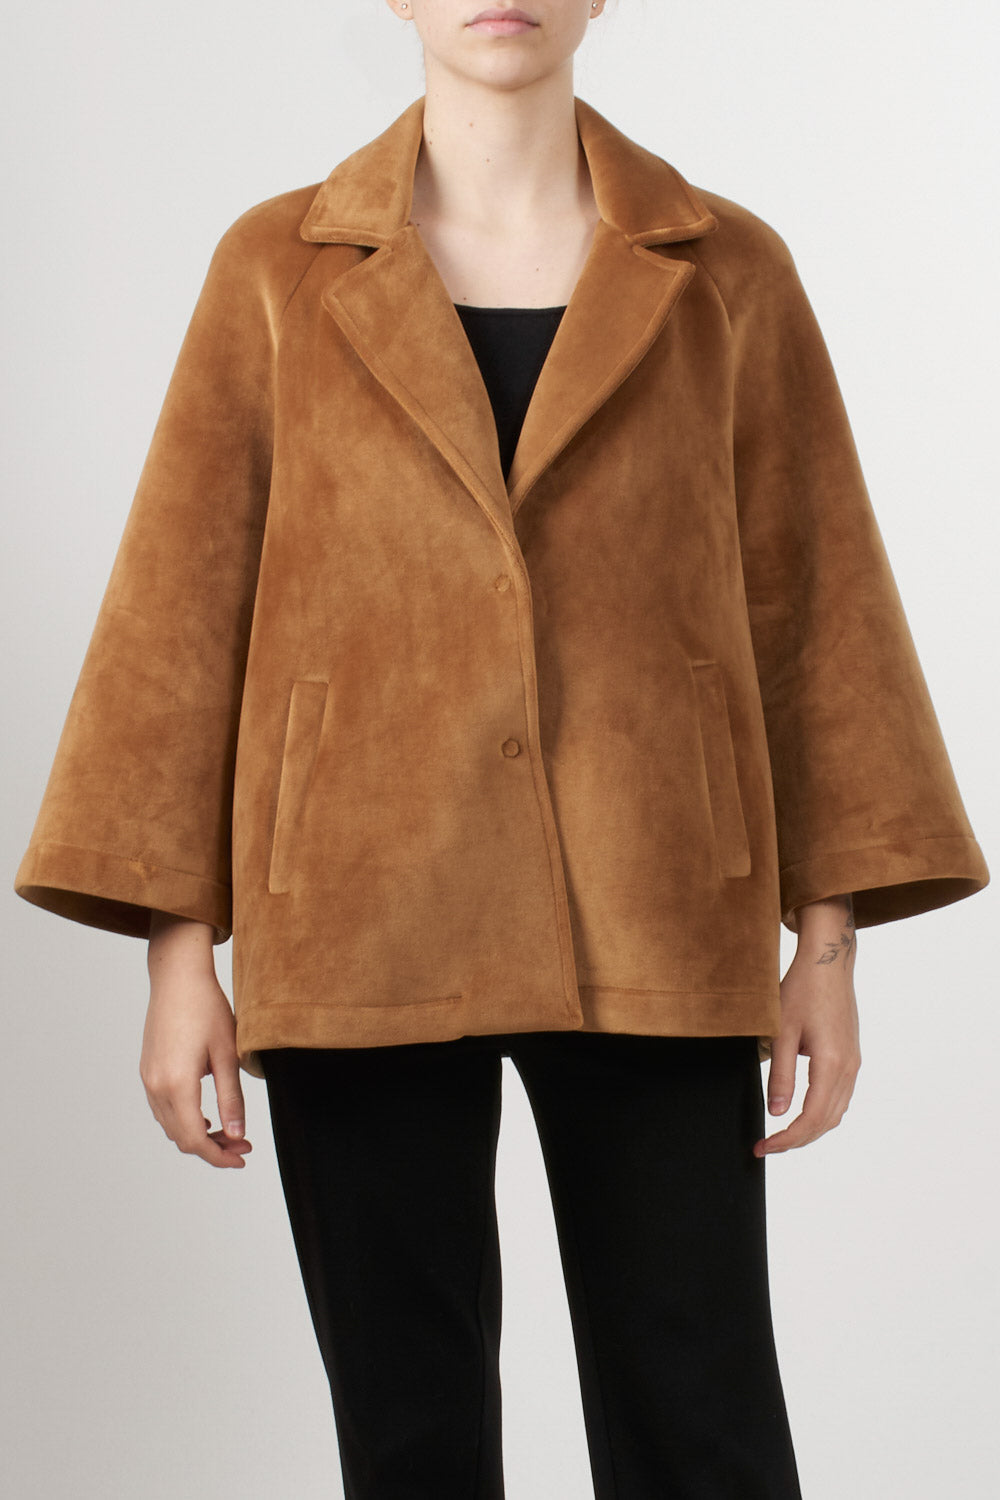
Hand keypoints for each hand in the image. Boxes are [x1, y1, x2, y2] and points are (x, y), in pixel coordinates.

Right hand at [140, 913, 251, 1168]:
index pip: (194, 1139)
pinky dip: (183, 1119)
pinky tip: (205, 1113)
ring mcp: (147, 1078)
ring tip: (228, 1129)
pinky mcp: (147, 1070)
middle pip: (181, 1137)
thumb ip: (231, 1098)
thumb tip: (237, 1133)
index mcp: (176, 1084)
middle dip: (212, 1147)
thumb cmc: (207, 1008)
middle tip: (243, 1143)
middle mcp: (155, 1086)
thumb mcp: (227, 1055)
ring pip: (170, 1125)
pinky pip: (162, 1109)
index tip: (242, 1157)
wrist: (178, 977)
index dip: (219, 1156)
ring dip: (197, 1134)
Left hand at [754, 895, 860, 1155]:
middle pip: (827, 1121)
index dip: (787, 1139)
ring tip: (781, 1134)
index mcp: (832, 1064)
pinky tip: (801, 1112)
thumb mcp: (782, 1032)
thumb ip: (780, 1074)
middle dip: (797, 1139)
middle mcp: (848, 1068)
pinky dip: (822, 1113)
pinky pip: (840, 1096)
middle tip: (767, 1146)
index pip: (811, 1118)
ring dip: (811, 1129)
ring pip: (836, 1111)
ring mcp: (853, 1062)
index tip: (764, 1147)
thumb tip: (776, 1113)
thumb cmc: (801, 990)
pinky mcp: (851, 1056)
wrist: (828, 962)